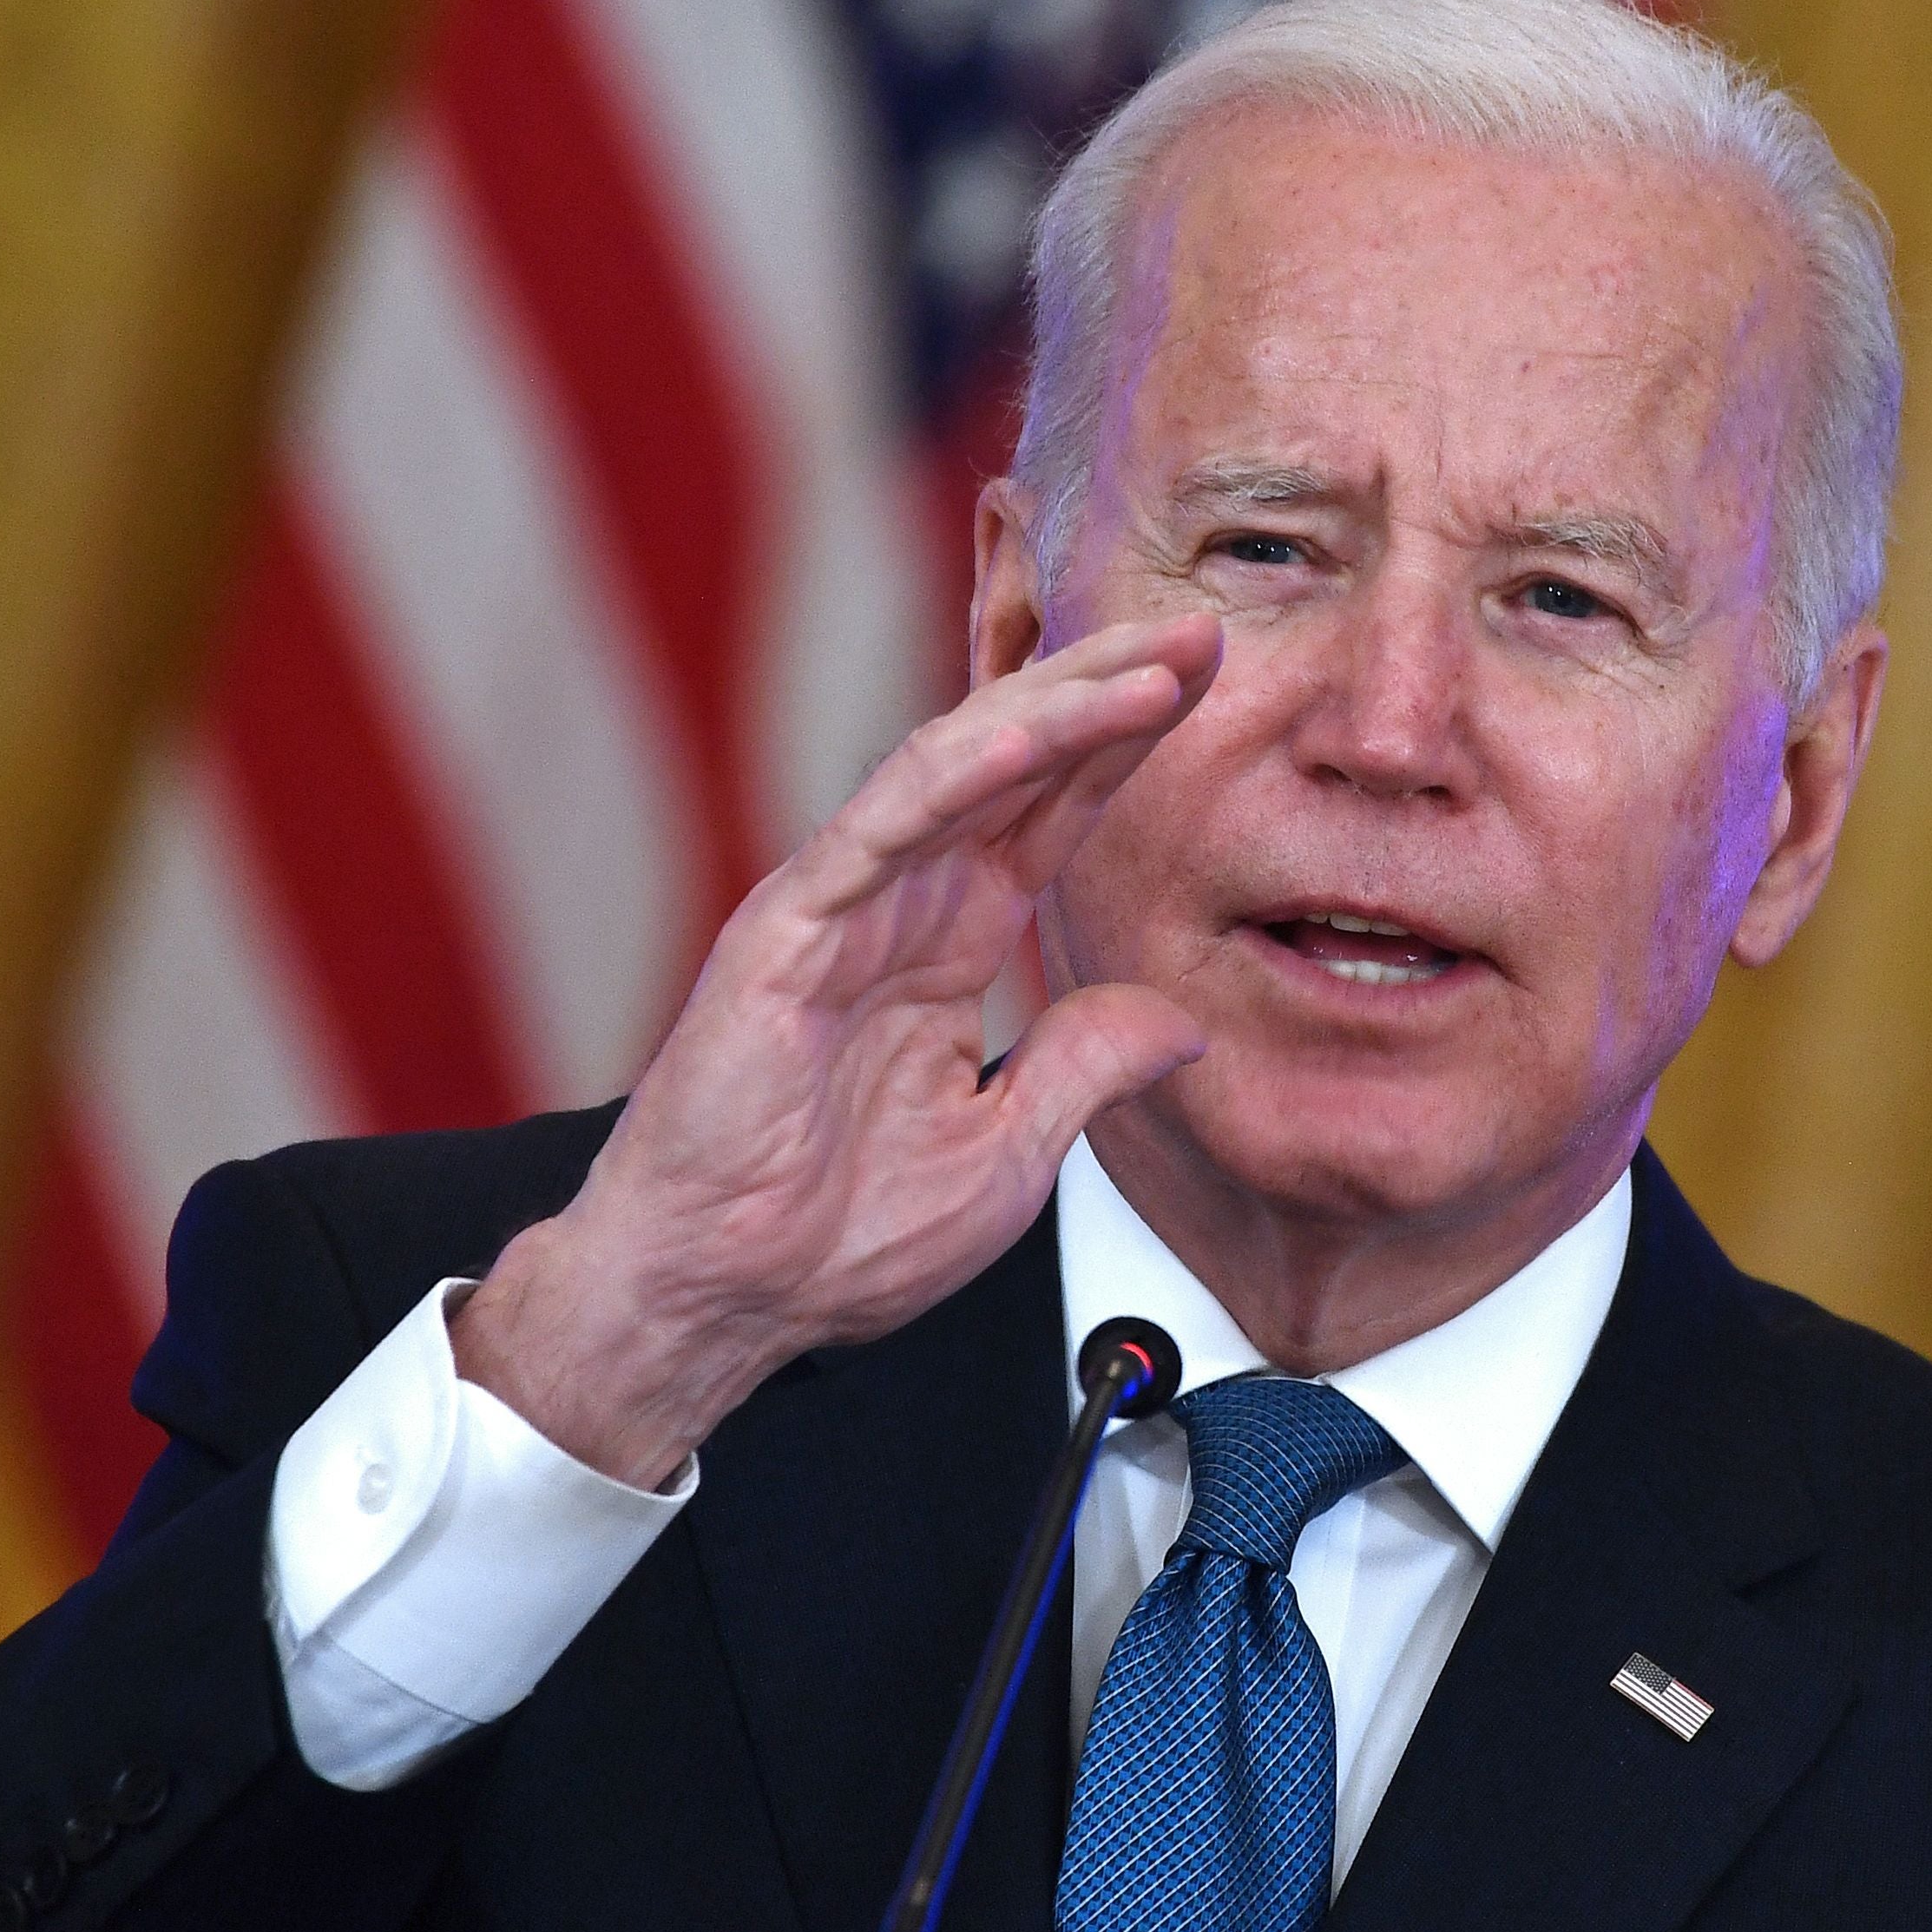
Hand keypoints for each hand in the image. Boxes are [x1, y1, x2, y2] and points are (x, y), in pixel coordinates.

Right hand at [453, 615, 1221, 1486]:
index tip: (1210, 684)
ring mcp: (840, 907)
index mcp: (950, 946)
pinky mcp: (786, 929)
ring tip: (1152, 668)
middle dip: (1107, 690)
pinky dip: (958, 775)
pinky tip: (1036, 736)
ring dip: (1058, 711)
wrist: (721, 1299)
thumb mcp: (1009, 1159)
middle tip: (1204, 632)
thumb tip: (1182, 1020)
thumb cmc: (836, 1241)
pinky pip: (880, 829)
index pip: (1053, 816)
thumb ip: (1087, 1071)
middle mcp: (900, 904)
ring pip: (957, 770)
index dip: (1126, 748)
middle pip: (1017, 765)